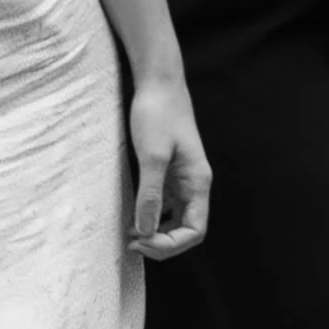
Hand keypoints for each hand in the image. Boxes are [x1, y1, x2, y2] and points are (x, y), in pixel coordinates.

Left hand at [126, 75, 210, 260]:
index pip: (195, 230)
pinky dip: (152, 218)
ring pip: (177, 221)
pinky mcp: (171, 173)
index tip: (139, 241)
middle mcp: (195, 185)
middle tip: (130, 242)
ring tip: (129, 234)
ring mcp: (183, 180)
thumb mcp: (152, 156)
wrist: (160, 84)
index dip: (169, 245)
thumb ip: (151, 195)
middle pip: (188, 230)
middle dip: (162, 243)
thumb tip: (146, 231)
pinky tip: (133, 216)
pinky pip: (167, 207)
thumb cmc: (158, 115)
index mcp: (198, 182)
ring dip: (156, 233)